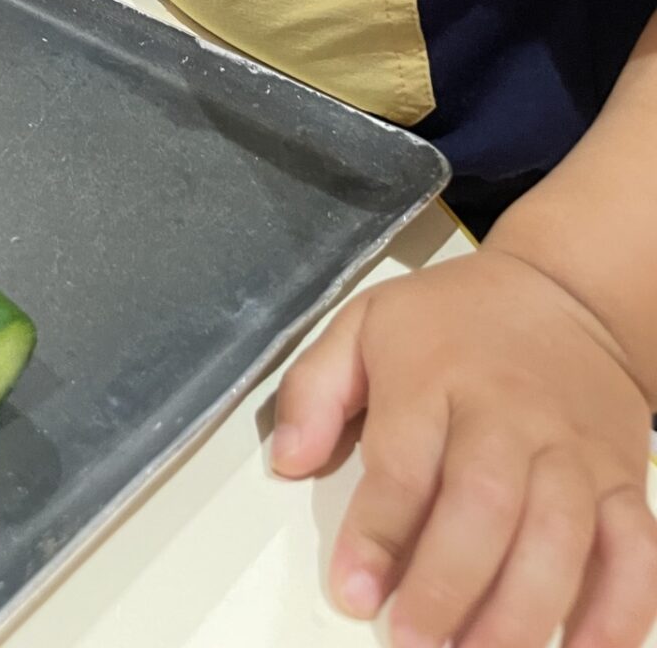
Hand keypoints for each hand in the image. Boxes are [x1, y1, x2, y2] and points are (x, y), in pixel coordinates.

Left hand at [273, 249, 656, 647]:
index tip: (353, 590)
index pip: (403, 462)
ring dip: (521, 613)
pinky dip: (617, 612)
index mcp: (435, 375)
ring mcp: (572, 453)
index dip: (376, 533)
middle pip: (484, 506)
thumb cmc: (454, 321)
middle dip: (447, 585)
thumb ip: (314, 388)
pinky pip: (634, 553)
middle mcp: (509, 416)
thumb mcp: (365, 323)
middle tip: (412, 642)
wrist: (565, 295)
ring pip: (558, 538)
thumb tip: (286, 458)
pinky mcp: (622, 482)